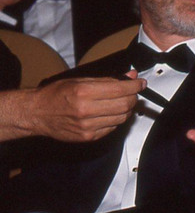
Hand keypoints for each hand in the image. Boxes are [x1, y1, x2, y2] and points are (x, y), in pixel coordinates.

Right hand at [9, 72, 143, 141]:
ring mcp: (87, 126)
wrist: (37, 113)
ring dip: (126, 109)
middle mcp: (86, 110)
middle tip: (132, 92)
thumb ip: (108, 79)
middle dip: (133, 97)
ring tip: (120, 102)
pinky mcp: (88, 137)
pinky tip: (108, 113)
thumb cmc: (56, 94)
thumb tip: (130, 76)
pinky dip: (116, 120)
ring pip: (122, 118)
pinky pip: (113, 128)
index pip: (121, 89)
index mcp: (84, 92)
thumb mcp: (80, 80)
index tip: (140, 83)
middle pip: (125, 105)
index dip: (135, 85)